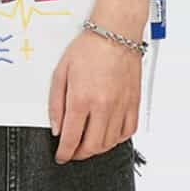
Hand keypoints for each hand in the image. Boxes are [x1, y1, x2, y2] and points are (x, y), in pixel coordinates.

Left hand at [47, 26, 140, 161]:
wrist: (115, 34)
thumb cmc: (89, 49)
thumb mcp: (61, 74)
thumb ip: (56, 104)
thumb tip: (57, 128)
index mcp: (82, 99)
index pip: (72, 138)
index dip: (65, 153)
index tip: (62, 156)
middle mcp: (103, 106)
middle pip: (92, 146)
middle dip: (80, 154)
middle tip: (73, 152)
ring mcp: (121, 106)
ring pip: (110, 143)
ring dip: (97, 148)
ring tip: (89, 143)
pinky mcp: (133, 103)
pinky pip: (128, 131)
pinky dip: (117, 139)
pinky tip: (109, 135)